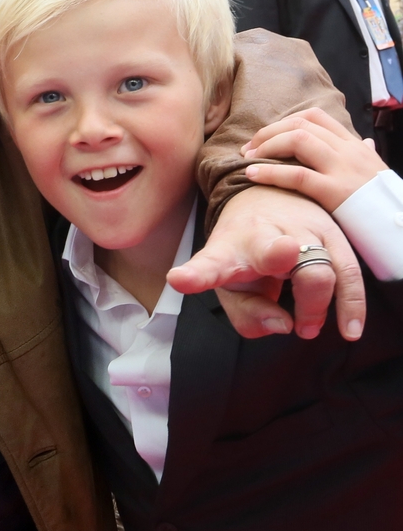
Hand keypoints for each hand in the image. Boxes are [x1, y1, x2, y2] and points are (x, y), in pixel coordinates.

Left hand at [167, 186, 364, 340]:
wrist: (266, 200)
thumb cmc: (243, 255)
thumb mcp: (231, 287)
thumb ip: (248, 316)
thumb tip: (284, 326)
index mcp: (227, 250)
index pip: (210, 262)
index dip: (195, 275)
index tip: (180, 280)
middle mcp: (263, 236)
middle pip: (274, 252)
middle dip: (280, 266)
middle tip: (287, 314)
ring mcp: (302, 231)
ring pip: (319, 265)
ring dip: (316, 303)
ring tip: (306, 328)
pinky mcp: (333, 235)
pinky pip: (349, 273)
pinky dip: (350, 304)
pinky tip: (348, 330)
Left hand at [241, 107, 386, 211]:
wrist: (399, 226)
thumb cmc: (382, 202)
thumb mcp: (375, 171)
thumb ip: (365, 155)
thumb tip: (366, 142)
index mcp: (354, 145)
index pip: (315, 117)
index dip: (283, 122)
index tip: (265, 137)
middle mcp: (348, 151)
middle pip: (300, 125)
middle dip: (267, 134)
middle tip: (248, 149)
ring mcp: (342, 169)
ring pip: (298, 141)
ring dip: (265, 147)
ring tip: (247, 160)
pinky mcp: (335, 192)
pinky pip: (297, 175)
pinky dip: (269, 173)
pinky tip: (252, 175)